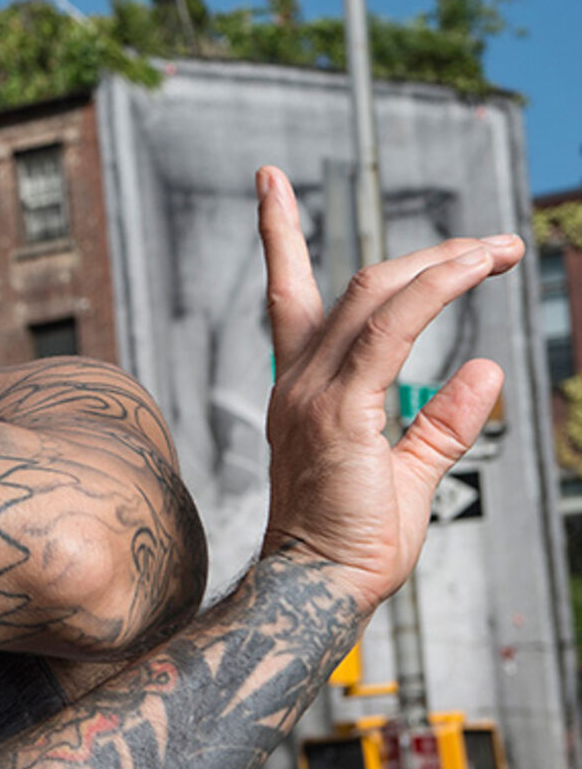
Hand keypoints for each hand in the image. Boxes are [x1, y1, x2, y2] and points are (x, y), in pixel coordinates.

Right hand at [256, 165, 521, 608]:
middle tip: (493, 246)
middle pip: (359, 284)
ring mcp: (314, 394)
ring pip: (375, 294)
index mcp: (304, 389)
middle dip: (428, 254)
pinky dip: (435, 292)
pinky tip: (475, 274)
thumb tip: (486, 369)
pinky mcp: (340, 412)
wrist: (317, 589)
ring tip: (498, 251)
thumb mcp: (410, 473)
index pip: (290, 292)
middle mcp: (300, 381)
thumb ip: (445, 421)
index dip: (279, 231)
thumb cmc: (354, 544)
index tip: (269, 179)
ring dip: (442, 263)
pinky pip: (392, 332)